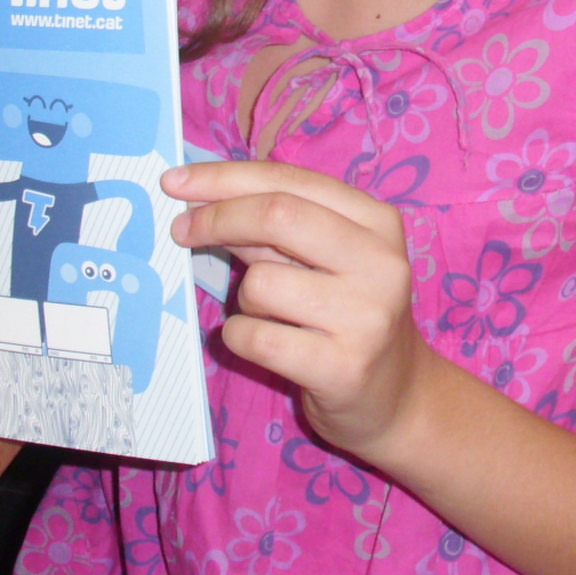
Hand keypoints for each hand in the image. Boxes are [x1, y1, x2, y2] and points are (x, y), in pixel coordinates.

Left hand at [169, 160, 432, 460]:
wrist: (397, 396)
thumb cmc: (349, 316)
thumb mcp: (327, 259)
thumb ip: (277, 226)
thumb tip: (199, 197)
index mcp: (378, 222)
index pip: (290, 180)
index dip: (226, 178)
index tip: (177, 182)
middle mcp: (380, 263)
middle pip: (277, 215)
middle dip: (216, 217)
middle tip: (181, 229)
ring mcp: (366, 316)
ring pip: (260, 283)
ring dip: (244, 299)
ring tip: (270, 315)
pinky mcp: (344, 367)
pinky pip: (256, 337)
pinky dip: (241, 337)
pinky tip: (265, 343)